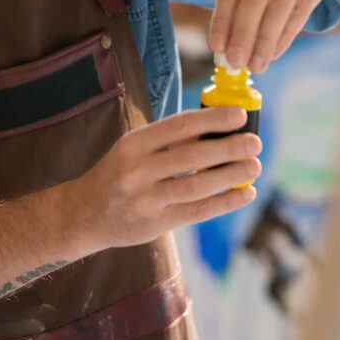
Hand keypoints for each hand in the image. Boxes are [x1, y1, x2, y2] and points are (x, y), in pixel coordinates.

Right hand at [66, 106, 261, 254]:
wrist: (84, 213)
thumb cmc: (119, 173)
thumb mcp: (133, 148)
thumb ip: (168, 141)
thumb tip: (217, 130)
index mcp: (134, 143)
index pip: (178, 126)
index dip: (211, 119)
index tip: (239, 115)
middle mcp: (137, 169)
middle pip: (191, 156)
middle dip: (227, 147)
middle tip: (255, 142)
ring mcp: (145, 199)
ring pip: (196, 186)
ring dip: (230, 175)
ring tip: (254, 167)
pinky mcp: (155, 223)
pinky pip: (196, 211)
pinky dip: (224, 202)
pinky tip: (245, 193)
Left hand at [208, 0, 339, 72]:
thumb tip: (227, 42)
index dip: (221, 18)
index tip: (216, 46)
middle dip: (242, 34)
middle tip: (236, 62)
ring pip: (277, 7)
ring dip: (264, 41)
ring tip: (256, 64)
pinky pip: (300, 11)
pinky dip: (284, 36)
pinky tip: (274, 53)